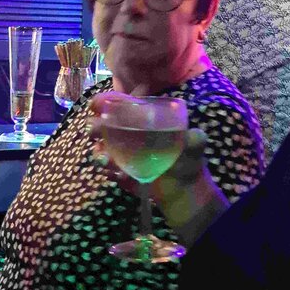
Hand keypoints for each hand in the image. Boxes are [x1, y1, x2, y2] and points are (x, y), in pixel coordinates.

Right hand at [88, 91, 226, 236]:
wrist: (184, 189)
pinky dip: (111, 172)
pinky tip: (119, 175)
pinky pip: (108, 170)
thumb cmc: (188, 158)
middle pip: (103, 124)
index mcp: (142, 118)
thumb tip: (194, 135)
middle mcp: (128, 132)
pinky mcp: (120, 172)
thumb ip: (194, 139)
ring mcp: (121, 152)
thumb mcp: (194, 145)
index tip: (98, 105)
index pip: (122, 103)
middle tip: (94, 131)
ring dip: (100, 152)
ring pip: (101, 148)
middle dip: (95, 125)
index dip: (108, 101)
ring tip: (106, 160)